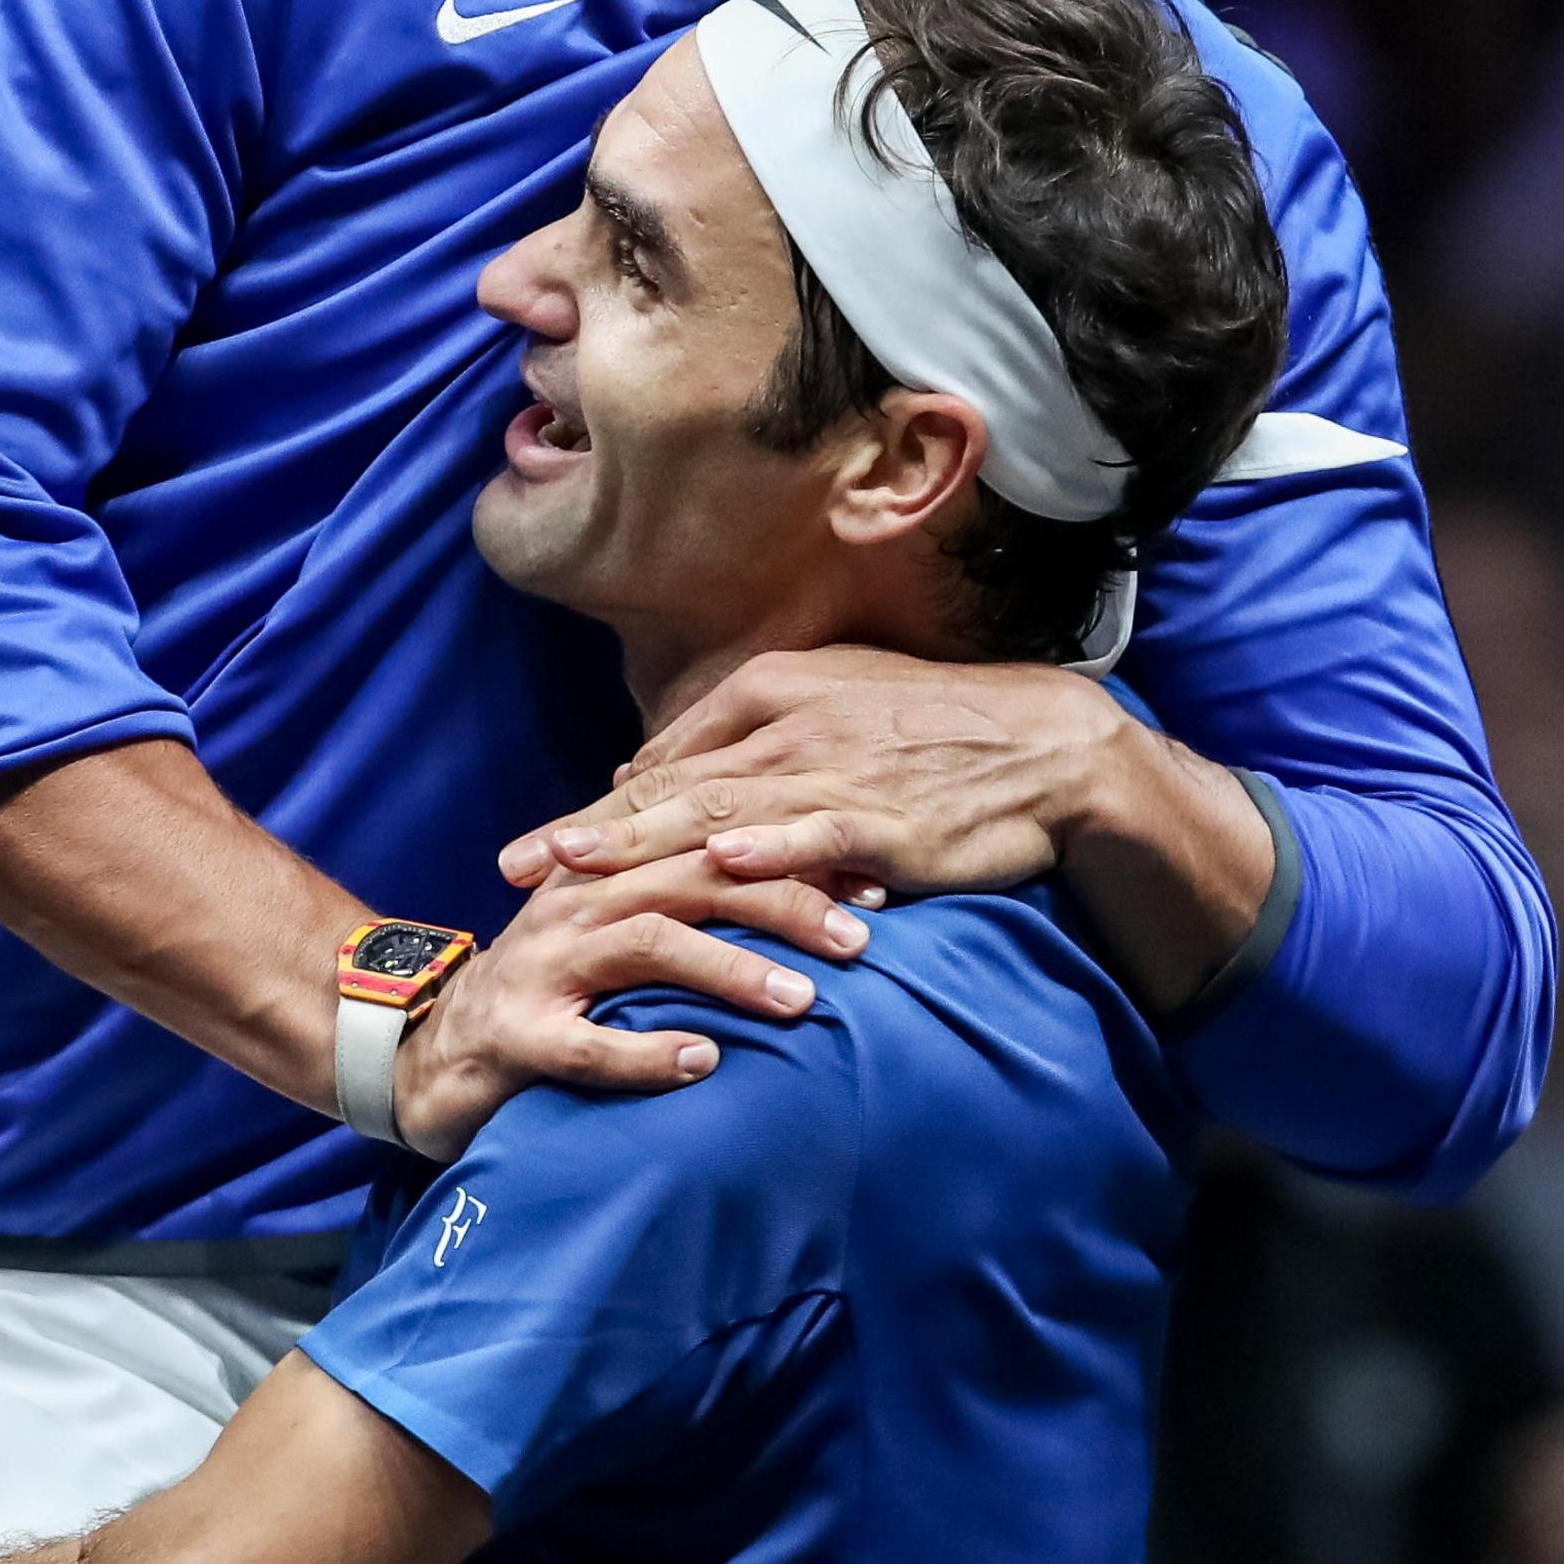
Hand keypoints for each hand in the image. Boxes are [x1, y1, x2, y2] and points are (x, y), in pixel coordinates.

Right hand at [386, 851, 864, 1159]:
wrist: (422, 1052)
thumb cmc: (549, 995)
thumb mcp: (616, 934)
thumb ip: (689, 902)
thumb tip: (802, 887)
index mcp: (608, 871)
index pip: (713, 843)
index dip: (795, 857)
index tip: (876, 881)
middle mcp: (577, 903)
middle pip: (693, 878)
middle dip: (785, 902)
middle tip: (863, 937)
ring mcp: (542, 968)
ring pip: (648, 944)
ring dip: (731, 968)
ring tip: (803, 1000)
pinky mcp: (514, 1038)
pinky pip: (587, 1043)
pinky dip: (647, 1053)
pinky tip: (704, 1064)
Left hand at [500, 646, 1120, 896]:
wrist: (1047, 746)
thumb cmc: (935, 732)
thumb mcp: (830, 709)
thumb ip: (740, 742)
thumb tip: (649, 777)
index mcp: (770, 695)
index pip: (664, 761)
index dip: (594, 810)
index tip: (534, 850)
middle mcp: (789, 727)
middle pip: (669, 788)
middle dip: (587, 833)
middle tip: (516, 868)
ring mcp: (835, 771)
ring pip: (720, 814)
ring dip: (644, 842)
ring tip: (579, 868)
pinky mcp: (884, 815)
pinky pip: (816, 832)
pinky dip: (768, 846)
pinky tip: (723, 861)